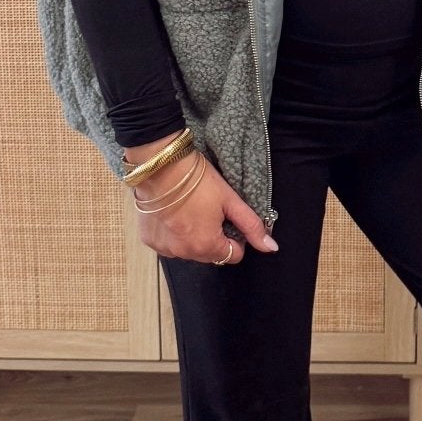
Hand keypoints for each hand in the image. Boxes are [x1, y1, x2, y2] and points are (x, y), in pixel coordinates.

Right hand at [126, 145, 277, 263]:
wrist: (161, 165)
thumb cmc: (197, 180)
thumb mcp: (231, 201)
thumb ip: (252, 227)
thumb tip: (271, 248)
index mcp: (206, 246)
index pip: (233, 255)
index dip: (235, 237)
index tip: (228, 218)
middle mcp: (184, 253)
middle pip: (211, 255)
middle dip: (214, 238)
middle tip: (210, 211)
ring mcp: (164, 248)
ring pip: (190, 250)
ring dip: (193, 237)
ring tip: (191, 211)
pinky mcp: (150, 240)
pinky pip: (170, 244)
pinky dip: (174, 234)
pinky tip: (175, 214)